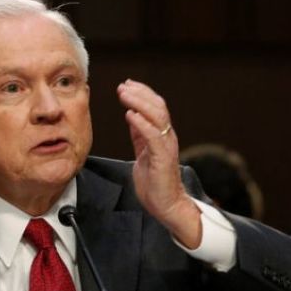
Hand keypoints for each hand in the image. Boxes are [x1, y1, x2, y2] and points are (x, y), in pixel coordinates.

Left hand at [117, 79, 201, 247]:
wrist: (167, 205)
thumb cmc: (155, 183)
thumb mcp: (143, 153)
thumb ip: (139, 135)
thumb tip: (132, 116)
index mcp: (163, 136)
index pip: (156, 107)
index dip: (142, 93)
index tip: (126, 84)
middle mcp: (168, 137)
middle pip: (158, 107)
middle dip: (140, 93)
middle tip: (123, 86)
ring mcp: (167, 147)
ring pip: (157, 117)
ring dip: (139, 103)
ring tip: (124, 94)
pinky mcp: (163, 158)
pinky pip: (153, 136)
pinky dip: (141, 123)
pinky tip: (129, 115)